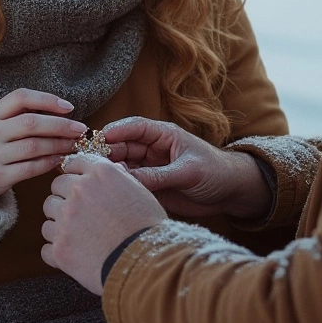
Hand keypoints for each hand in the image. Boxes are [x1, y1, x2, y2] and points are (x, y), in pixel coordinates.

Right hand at [0, 88, 86, 201]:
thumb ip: (14, 116)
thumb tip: (55, 110)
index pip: (21, 97)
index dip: (47, 99)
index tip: (69, 106)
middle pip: (32, 122)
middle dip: (61, 124)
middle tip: (80, 128)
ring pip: (35, 146)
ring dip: (59, 144)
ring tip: (73, 144)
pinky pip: (31, 168)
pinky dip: (48, 163)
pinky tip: (59, 159)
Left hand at [41, 153, 166, 293]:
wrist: (147, 264)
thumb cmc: (148, 229)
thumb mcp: (140, 192)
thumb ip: (119, 178)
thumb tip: (112, 169)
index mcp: (100, 173)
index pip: (74, 162)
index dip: (76, 174)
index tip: (78, 184)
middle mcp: (79, 191)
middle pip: (56, 187)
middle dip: (65, 198)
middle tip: (81, 214)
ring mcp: (65, 219)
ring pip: (49, 216)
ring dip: (60, 224)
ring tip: (81, 237)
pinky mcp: (59, 248)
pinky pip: (47, 246)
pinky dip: (59, 252)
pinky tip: (77, 255)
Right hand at [103, 117, 269, 219]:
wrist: (231, 193)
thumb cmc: (216, 172)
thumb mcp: (188, 171)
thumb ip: (159, 176)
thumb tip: (128, 179)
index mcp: (163, 135)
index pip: (134, 127)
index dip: (116, 131)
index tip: (99, 139)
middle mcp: (153, 150)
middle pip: (123, 147)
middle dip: (106, 153)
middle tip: (90, 164)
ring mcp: (150, 168)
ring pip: (123, 167)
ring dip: (111, 172)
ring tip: (97, 181)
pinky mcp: (151, 187)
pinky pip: (130, 185)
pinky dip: (119, 188)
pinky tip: (109, 194)